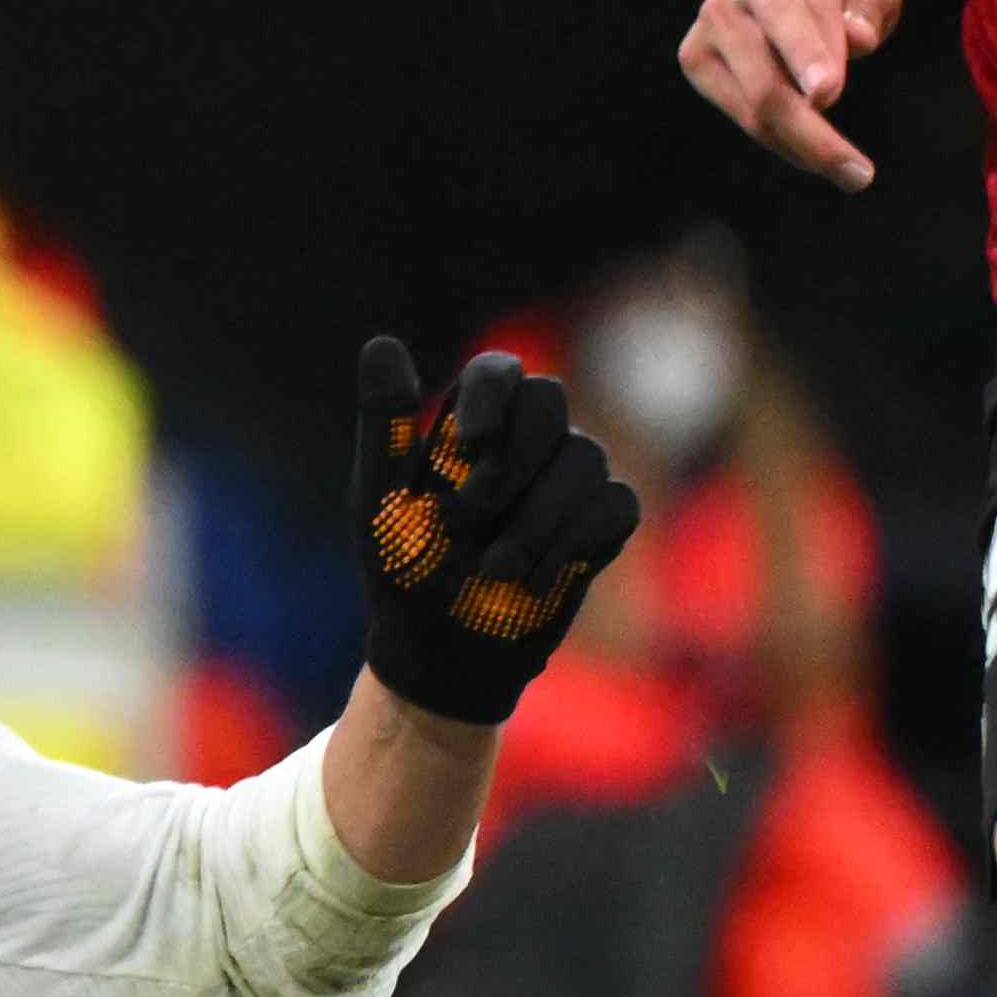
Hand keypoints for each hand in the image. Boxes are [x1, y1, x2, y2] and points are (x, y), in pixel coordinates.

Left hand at [347, 335, 641, 723]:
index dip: (493, 394)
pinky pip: (616, 503)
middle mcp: (523, 444)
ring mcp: (565, 483)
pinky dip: (575, 542)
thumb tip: (382, 342)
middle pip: (550, 399)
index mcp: (467, 427)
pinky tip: (535, 579)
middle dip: (513, 462)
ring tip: (493, 570)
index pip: (498, 370)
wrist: (443, 654)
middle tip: (471, 519)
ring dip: (536, 520)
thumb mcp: (381, 500)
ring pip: (587, 455)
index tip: (469, 443)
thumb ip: (385, 423)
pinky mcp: (599, 526)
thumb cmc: (404, 572)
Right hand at [678, 0, 910, 190]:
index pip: (793, 12)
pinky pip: (741, 114)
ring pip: (754, 102)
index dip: (809, 52)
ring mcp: (710, 23)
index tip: (827, 93)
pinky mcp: (694, 56)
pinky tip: (812, 151)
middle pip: (767, 72)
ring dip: (803, 145)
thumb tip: (858, 40)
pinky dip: (781, 141)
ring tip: (850, 173)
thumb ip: (870, 1)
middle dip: (808, 127)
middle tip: (856, 170)